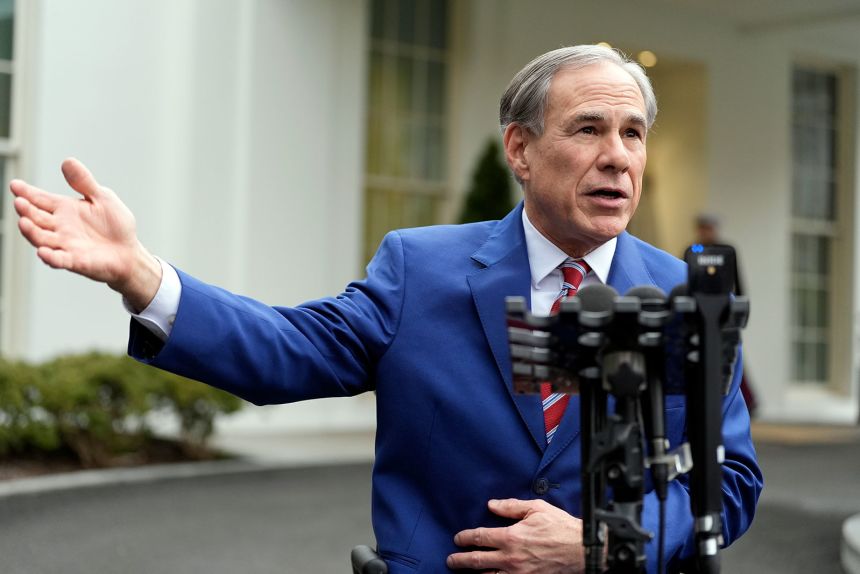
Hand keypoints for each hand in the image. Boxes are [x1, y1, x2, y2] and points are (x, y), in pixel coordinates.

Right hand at [10, 158, 161, 309]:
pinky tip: (43, 252)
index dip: (26, 192)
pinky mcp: (75, 261)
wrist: (129, 252)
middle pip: (36, 218)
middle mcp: (60, 227)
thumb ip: (84, 182)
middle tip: (19, 202)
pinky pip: (59, 259)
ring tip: (24, 222)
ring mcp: (65, 244)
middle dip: (26, 211)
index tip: (15, 185)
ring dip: (32, 232)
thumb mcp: (102, 198)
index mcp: (65, 209)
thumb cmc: (115, 225)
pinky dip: (50, 257)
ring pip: (42, 238)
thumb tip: (68, 161)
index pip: (40, 199)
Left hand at [447, 498, 584, 572]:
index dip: (465, 538)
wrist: (581, 550)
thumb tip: (491, 504)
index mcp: (511, 536)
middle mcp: (511, 558)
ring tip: (465, 572)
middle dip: (460, 560)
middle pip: (477, 561)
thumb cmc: (560, 527)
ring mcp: (519, 573)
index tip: (457, 538)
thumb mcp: (536, 509)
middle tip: (451, 559)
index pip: (480, 537)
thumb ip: (511, 507)